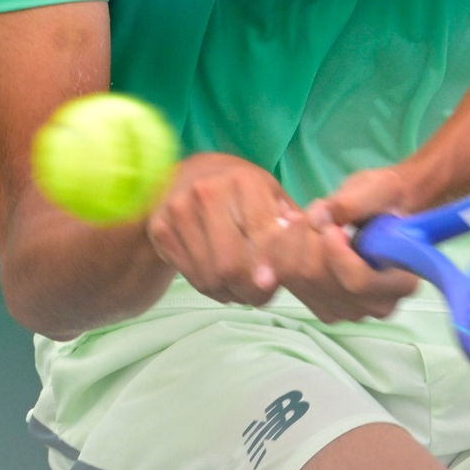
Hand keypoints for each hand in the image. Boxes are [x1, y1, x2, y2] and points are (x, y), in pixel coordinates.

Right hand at [146, 154, 417, 322]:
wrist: (183, 176)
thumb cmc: (239, 189)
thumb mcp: (270, 194)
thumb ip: (290, 222)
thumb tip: (308, 250)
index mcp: (242, 181)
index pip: (261, 234)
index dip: (272, 265)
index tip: (276, 283)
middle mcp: (207, 193)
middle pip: (231, 265)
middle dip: (252, 290)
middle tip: (264, 294)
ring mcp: (179, 212)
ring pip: (211, 277)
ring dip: (234, 294)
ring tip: (245, 289)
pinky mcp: (161, 231)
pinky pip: (193, 278)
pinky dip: (214, 290)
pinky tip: (223, 282)